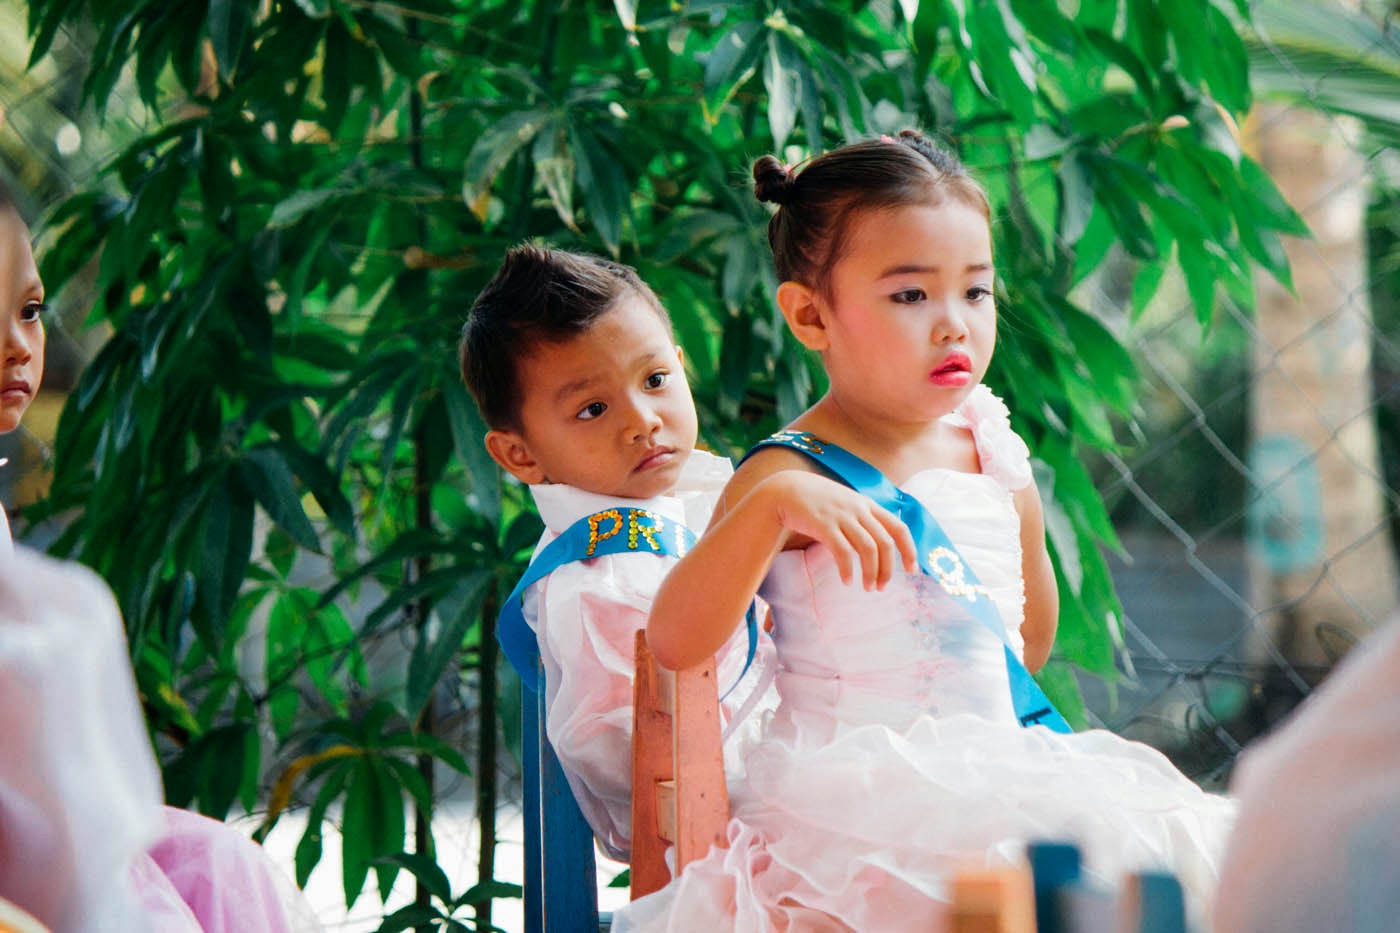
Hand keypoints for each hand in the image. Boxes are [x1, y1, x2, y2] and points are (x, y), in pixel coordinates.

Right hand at [760, 472, 917, 589]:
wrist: (786, 489)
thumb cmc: (818, 501)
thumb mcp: (846, 503)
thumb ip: (862, 518)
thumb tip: (879, 543)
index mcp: (868, 504)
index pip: (899, 527)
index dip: (909, 550)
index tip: (911, 570)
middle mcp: (859, 509)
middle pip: (885, 543)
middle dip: (888, 569)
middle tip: (882, 587)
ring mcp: (842, 516)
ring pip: (868, 548)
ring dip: (871, 572)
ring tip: (868, 588)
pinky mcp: (824, 525)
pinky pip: (842, 551)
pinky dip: (848, 569)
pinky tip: (847, 581)